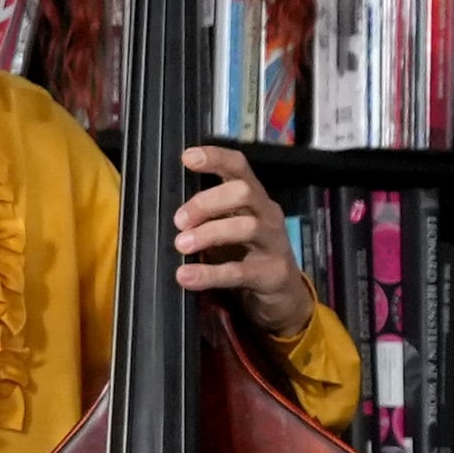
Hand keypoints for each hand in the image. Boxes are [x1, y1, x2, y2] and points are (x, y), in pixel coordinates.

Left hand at [175, 146, 314, 337]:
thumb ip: (208, 216)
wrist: (284, 294)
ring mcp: (274, 243)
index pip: (240, 167)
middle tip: (179, 221)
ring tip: (182, 245)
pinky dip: (210, 273)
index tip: (187, 158)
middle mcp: (267, 215)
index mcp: (254, 198)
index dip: (216, 158)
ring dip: (209, 233)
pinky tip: (187, 276)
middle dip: (207, 202)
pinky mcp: (273, 273)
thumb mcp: (231, 227)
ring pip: (245, 227)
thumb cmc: (249, 254)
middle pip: (243, 192)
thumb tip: (169, 213)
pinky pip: (240, 271)